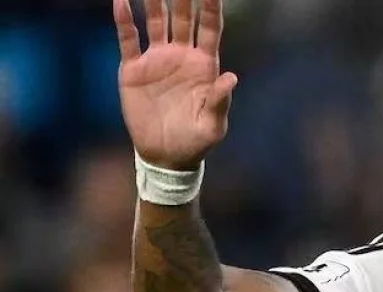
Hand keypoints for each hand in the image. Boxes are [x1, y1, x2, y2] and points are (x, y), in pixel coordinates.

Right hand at [114, 0, 237, 169]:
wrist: (166, 155)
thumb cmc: (196, 141)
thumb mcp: (212, 125)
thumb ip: (220, 101)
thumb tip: (231, 78)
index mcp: (205, 65)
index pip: (210, 28)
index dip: (211, 7)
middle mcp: (182, 56)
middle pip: (184, 18)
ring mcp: (158, 60)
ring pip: (156, 21)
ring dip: (154, 2)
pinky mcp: (135, 69)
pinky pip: (128, 39)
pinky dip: (124, 20)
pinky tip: (121, 1)